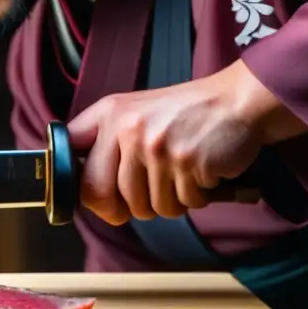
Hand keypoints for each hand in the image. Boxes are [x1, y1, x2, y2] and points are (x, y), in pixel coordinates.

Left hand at [65, 60, 295, 224]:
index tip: (90, 197)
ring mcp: (157, 147)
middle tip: (144, 201)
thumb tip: (82, 188)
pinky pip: (183, 204)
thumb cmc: (184, 113)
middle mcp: (128, 129)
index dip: (75, 184)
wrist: (237, 100)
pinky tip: (200, 174)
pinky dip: (194, 198)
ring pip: (148, 207)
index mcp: (109, 114)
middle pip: (106, 196)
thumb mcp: (134, 112)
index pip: (70, 156)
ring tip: (180, 176)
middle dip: (126, 207)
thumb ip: (106, 142)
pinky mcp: (188, 164)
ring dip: (168, 202)